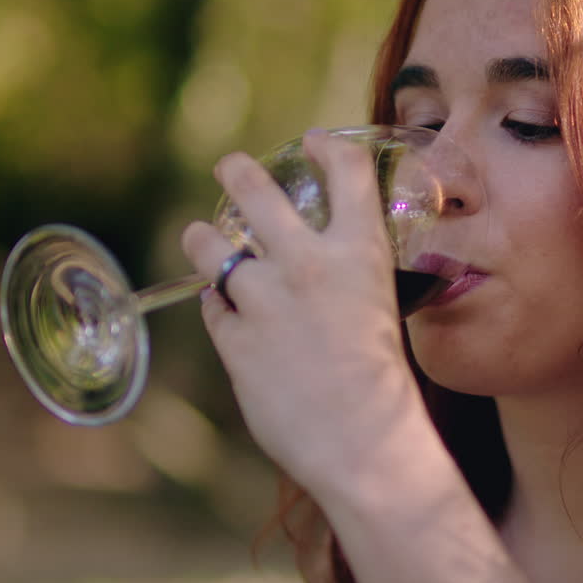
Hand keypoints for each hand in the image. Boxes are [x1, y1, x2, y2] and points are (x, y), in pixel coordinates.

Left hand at [180, 130, 414, 489]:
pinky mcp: (234, 338)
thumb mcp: (378, 308)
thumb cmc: (382, 383)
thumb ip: (347, 276)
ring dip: (203, 240)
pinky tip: (233, 319)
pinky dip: (221, 309)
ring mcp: (265, 299)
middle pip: (256, 192)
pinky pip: (214, 308)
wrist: (363, 439)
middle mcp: (308, 263)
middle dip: (237, 172)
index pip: (347, 172)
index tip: (312, 142)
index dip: (327, 148)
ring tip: (200, 239)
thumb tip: (314, 262)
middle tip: (229, 167)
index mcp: (359, 252)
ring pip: (211, 247)